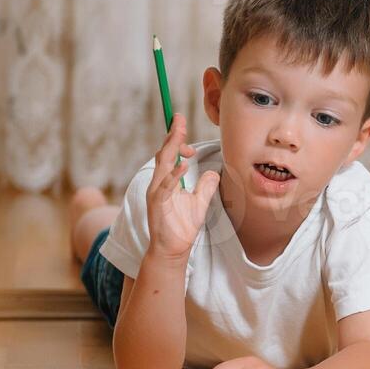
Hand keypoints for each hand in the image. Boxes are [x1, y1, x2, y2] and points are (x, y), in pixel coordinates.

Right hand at [145, 114, 218, 261]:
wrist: (173, 249)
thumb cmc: (182, 227)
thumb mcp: (199, 202)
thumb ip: (205, 187)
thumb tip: (213, 173)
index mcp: (167, 181)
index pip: (170, 154)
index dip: (176, 139)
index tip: (182, 123)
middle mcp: (159, 183)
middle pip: (164, 154)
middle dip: (172, 136)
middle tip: (179, 119)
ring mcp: (156, 193)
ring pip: (162, 165)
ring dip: (171, 149)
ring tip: (181, 135)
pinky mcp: (157, 204)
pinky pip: (166, 185)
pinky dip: (174, 174)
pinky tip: (183, 164)